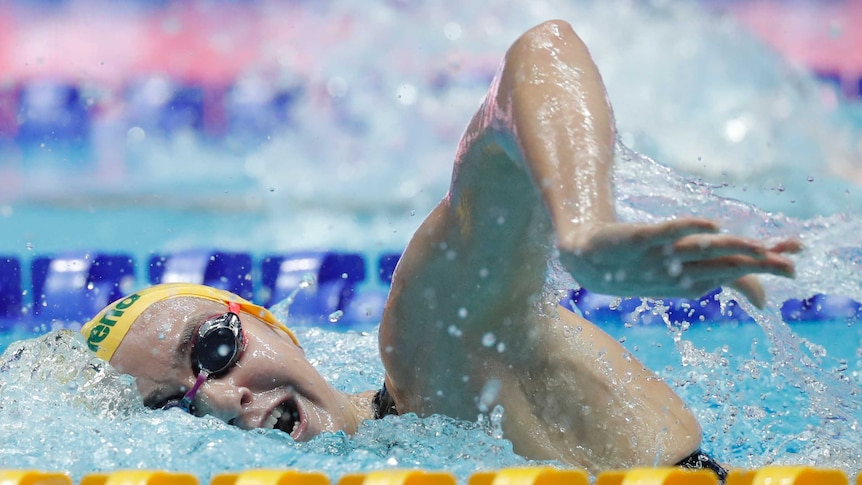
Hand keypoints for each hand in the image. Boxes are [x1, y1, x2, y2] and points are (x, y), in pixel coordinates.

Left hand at [558, 217, 800, 307]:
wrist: (587, 261)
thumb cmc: (642, 268)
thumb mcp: (685, 275)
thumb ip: (725, 281)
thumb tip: (764, 301)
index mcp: (692, 281)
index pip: (735, 272)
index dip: (765, 266)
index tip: (796, 261)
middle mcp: (678, 272)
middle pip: (722, 264)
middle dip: (756, 262)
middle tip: (791, 262)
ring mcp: (656, 257)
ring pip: (698, 251)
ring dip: (729, 248)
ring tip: (758, 245)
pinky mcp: (634, 239)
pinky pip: (661, 233)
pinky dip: (684, 229)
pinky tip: (710, 224)